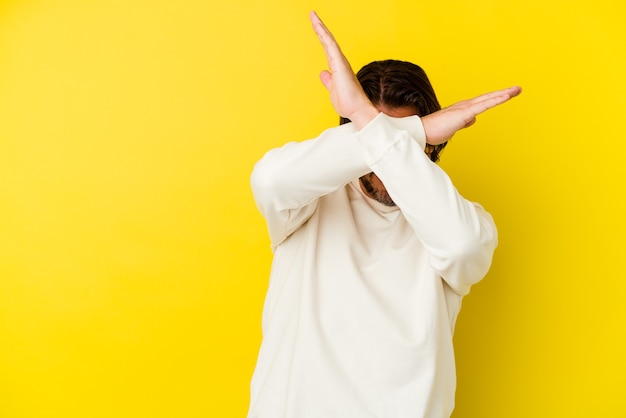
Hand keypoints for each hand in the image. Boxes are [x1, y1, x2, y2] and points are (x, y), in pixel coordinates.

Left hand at [310, 11, 378, 129]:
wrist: (357, 111)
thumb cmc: (348, 103)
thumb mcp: (332, 90)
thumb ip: (328, 81)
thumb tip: (323, 73)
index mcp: (337, 68)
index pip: (328, 49)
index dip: (321, 37)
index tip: (316, 26)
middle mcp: (340, 62)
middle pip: (328, 41)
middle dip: (320, 28)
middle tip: (312, 15)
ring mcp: (341, 63)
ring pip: (329, 41)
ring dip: (321, 28)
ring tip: (313, 17)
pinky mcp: (340, 65)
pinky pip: (331, 47)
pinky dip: (325, 36)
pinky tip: (319, 28)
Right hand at [421, 86, 521, 144]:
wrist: (422, 132)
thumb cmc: (433, 131)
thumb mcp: (453, 127)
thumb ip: (463, 122)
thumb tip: (473, 119)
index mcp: (462, 109)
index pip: (482, 102)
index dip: (494, 98)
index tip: (506, 95)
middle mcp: (465, 105)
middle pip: (488, 97)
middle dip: (503, 93)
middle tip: (517, 89)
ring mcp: (465, 108)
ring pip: (488, 99)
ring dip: (503, 93)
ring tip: (516, 90)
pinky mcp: (464, 113)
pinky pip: (484, 105)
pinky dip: (496, 99)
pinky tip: (506, 96)